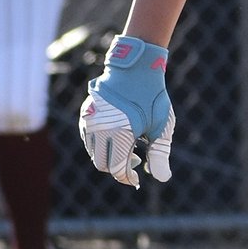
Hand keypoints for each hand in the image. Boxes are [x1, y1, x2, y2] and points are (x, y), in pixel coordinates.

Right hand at [79, 35, 173, 188]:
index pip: (117, 168)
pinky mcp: (85, 114)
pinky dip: (99, 145)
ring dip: (108, 157)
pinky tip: (116, 138)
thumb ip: (160, 155)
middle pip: (102, 164)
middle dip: (118, 168)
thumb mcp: (162, 127)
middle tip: (136, 160)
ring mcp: (89, 120)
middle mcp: (100, 128)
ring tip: (129, 148)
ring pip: (93, 152)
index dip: (127, 178)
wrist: (136, 68)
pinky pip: (88, 139)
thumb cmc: (152, 98)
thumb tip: (162, 178)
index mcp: (120, 132)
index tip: (138, 180)